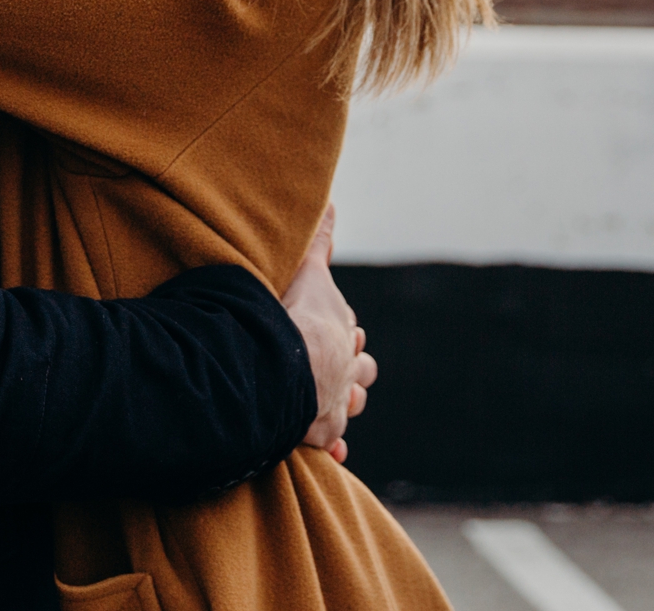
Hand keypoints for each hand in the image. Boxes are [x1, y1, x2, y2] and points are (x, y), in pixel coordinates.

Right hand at [281, 206, 374, 461]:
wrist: (292, 364)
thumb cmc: (297, 314)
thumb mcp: (309, 270)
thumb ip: (320, 239)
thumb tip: (332, 202)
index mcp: (341, 328)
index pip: (350, 328)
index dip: (343, 328)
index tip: (340, 328)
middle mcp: (345, 367)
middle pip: (361, 368)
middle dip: (352, 366)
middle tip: (336, 365)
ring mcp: (334, 400)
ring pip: (351, 403)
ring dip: (344, 401)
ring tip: (333, 402)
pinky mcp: (321, 431)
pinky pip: (331, 441)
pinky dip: (331, 445)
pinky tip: (333, 452)